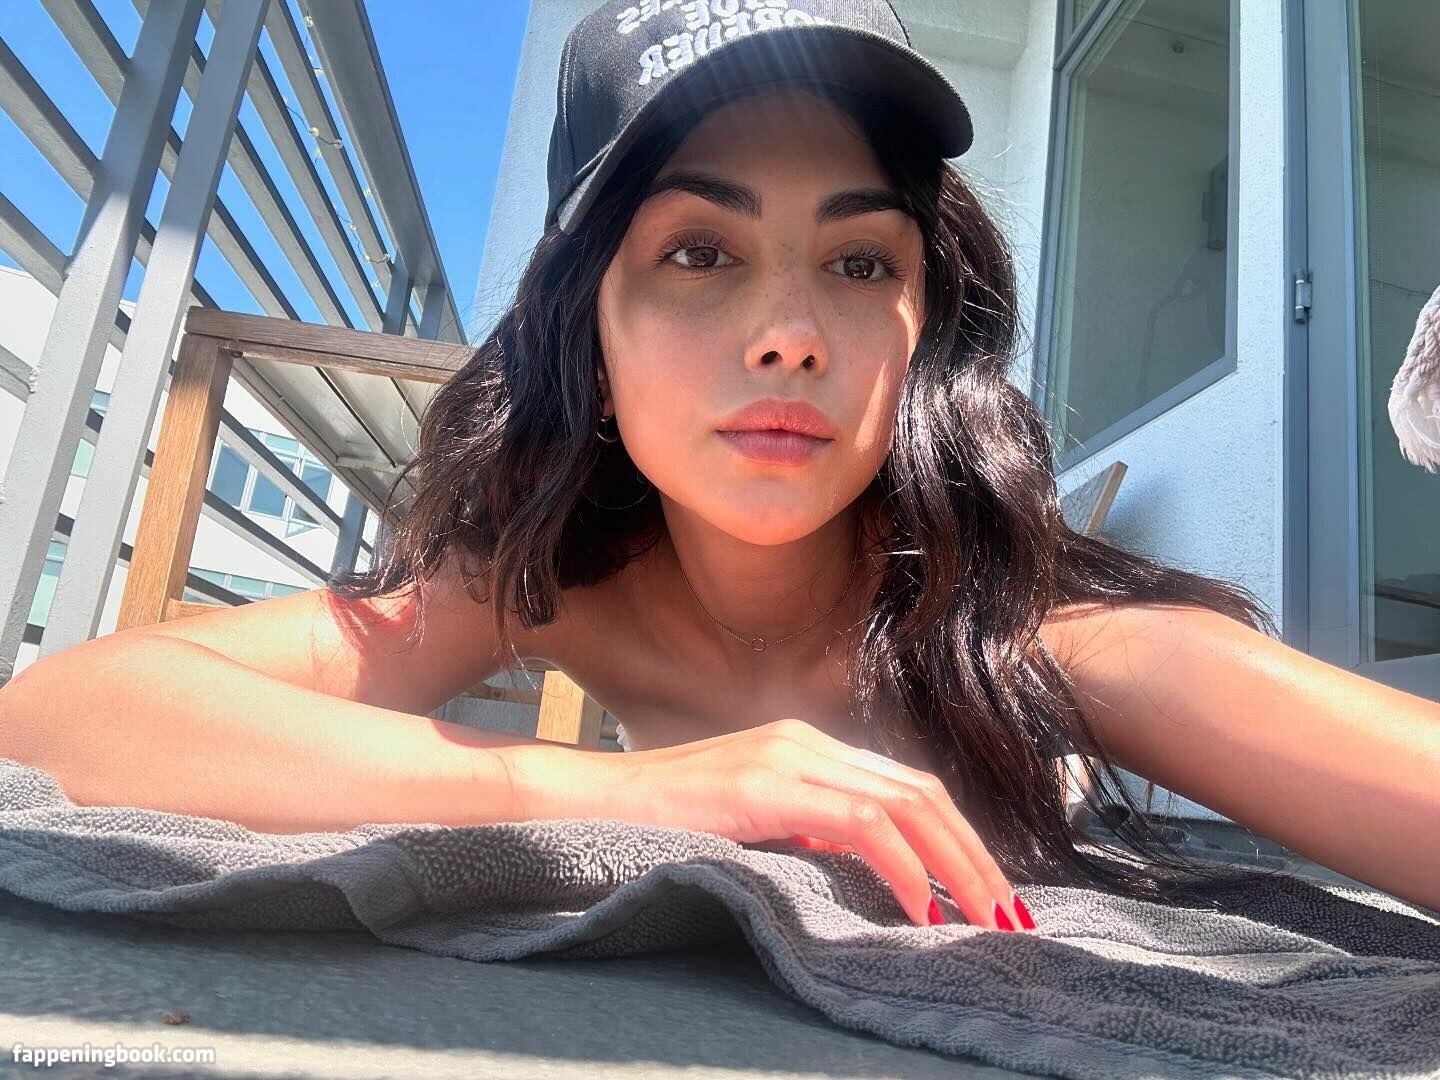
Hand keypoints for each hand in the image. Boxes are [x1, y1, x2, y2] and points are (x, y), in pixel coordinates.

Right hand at [575, 717, 1022, 930]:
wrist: (586, 798)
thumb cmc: (660, 818)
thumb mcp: (749, 821)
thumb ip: (803, 828)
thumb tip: (861, 864)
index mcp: (807, 747)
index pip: (906, 787)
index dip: (957, 839)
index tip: (986, 893)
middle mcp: (807, 741)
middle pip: (921, 791)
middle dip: (975, 855)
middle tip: (1011, 915)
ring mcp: (788, 756)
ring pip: (904, 802)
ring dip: (956, 863)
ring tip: (986, 917)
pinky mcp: (767, 784)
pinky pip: (859, 822)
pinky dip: (902, 865)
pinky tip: (919, 907)